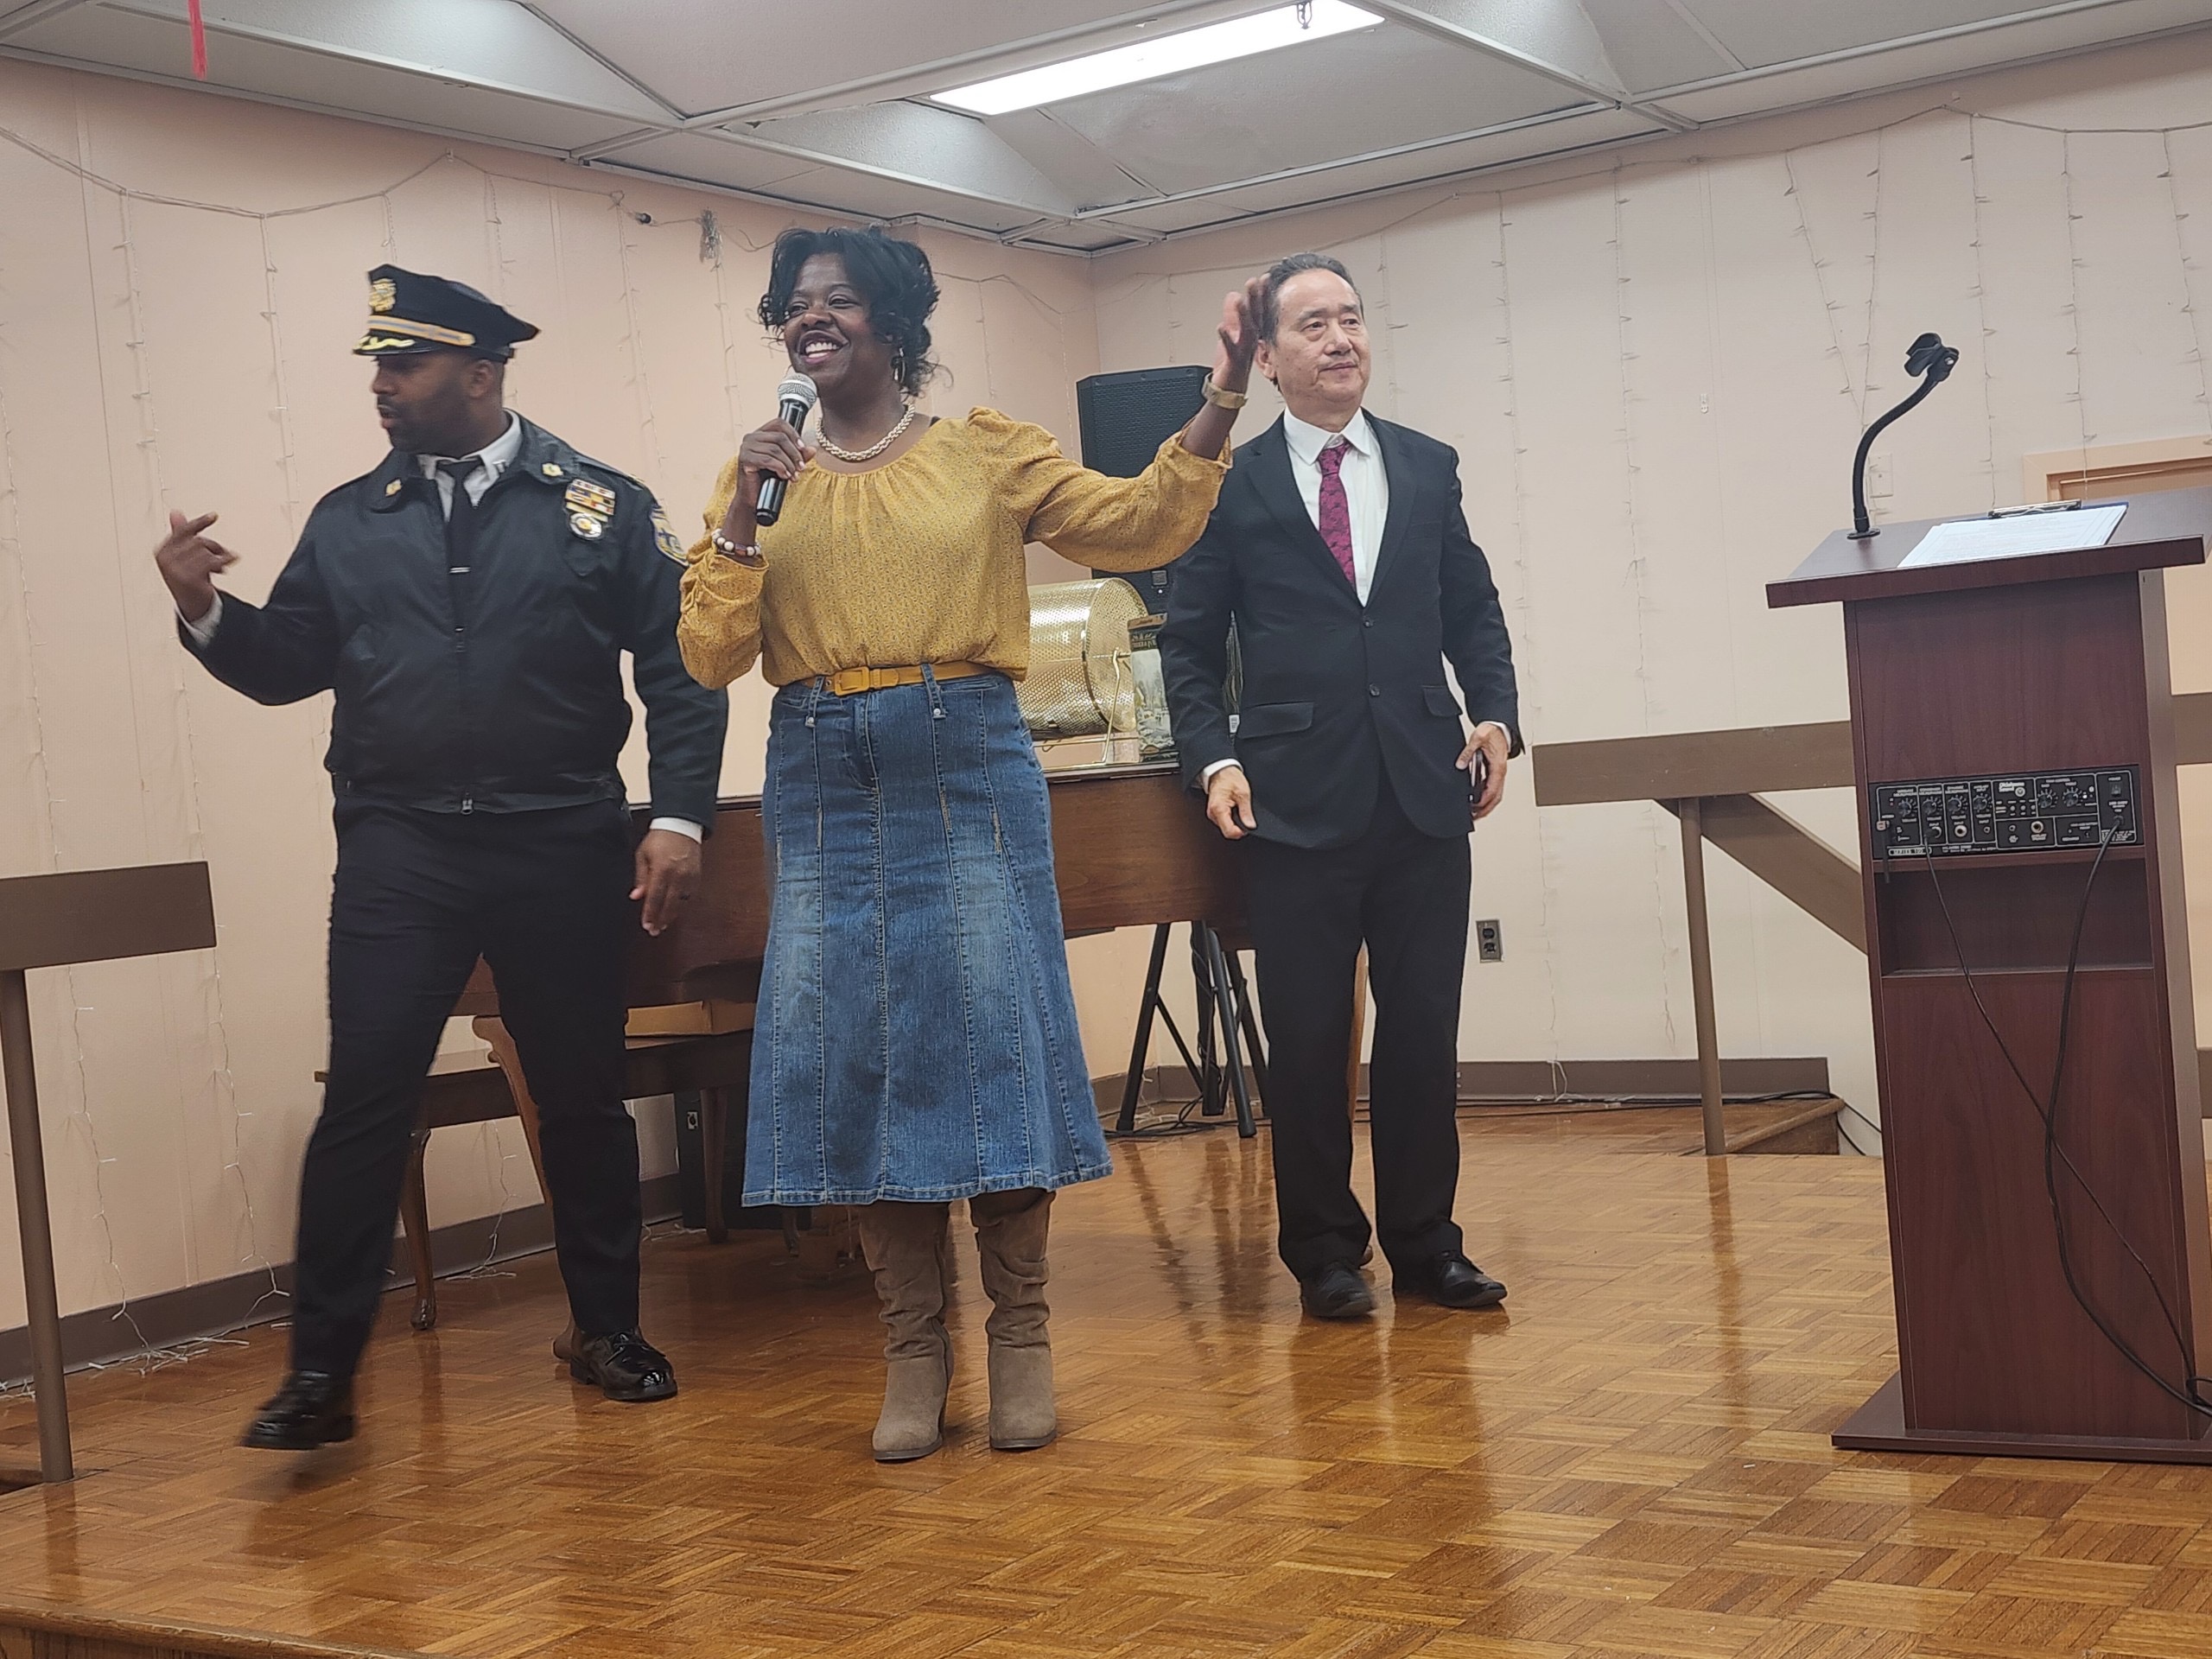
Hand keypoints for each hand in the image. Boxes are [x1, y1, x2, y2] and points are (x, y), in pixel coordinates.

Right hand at [154, 509, 236, 621]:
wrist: (194, 606)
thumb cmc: (189, 578)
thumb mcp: (184, 555)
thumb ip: (180, 534)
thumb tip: (175, 513)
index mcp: (162, 551)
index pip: (183, 531)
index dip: (200, 523)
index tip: (214, 516)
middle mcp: (165, 559)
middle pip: (197, 541)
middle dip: (213, 547)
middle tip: (221, 556)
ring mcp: (175, 569)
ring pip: (205, 551)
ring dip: (217, 558)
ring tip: (219, 567)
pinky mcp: (188, 578)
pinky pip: (210, 561)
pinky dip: (222, 562)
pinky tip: (225, 568)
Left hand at [631, 829, 702, 935]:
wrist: (681, 825)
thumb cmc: (660, 838)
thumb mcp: (643, 855)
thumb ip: (641, 877)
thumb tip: (636, 896)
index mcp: (662, 869)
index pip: (655, 898)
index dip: (650, 913)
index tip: (647, 925)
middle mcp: (678, 875)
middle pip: (670, 904)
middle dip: (661, 919)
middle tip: (655, 931)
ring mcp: (689, 876)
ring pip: (681, 902)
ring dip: (672, 914)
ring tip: (664, 923)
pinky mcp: (696, 875)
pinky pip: (689, 895)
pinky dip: (682, 903)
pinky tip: (675, 909)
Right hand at [723, 418, 814, 533]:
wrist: (754, 500)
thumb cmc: (768, 481)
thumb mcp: (787, 465)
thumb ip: (799, 456)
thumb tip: (812, 449)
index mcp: (761, 434)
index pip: (779, 423)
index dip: (794, 434)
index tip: (803, 448)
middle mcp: (751, 437)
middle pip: (779, 437)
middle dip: (794, 453)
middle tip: (801, 467)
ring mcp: (746, 447)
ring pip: (775, 449)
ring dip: (789, 463)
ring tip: (794, 475)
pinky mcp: (745, 459)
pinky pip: (767, 460)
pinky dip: (780, 468)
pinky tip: (785, 476)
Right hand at [1205, 764, 1256, 839]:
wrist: (1221, 771)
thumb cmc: (1230, 778)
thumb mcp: (1244, 794)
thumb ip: (1246, 812)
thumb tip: (1250, 825)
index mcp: (1218, 809)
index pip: (1229, 832)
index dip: (1241, 832)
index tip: (1248, 827)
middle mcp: (1212, 814)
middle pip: (1227, 831)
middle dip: (1238, 827)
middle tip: (1246, 816)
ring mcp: (1212, 814)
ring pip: (1226, 827)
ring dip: (1235, 823)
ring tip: (1239, 809)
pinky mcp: (1214, 813)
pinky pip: (1224, 821)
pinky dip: (1231, 819)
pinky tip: (1234, 810)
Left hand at [1211, 274, 1267, 394]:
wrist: (1228, 390)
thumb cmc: (1231, 365)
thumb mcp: (1231, 334)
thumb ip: (1232, 315)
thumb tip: (1232, 295)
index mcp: (1250, 334)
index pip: (1258, 311)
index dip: (1261, 295)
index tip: (1264, 279)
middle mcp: (1249, 342)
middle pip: (1254, 317)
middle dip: (1255, 299)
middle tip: (1254, 283)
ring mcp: (1242, 352)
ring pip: (1245, 331)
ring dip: (1243, 315)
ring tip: (1240, 300)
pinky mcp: (1233, 363)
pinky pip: (1230, 349)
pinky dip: (1226, 339)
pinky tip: (1221, 328)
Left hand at [1460, 722, 1510, 822]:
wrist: (1499, 726)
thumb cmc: (1492, 731)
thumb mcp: (1478, 737)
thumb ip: (1468, 751)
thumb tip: (1461, 764)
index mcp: (1498, 766)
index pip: (1493, 789)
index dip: (1484, 800)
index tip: (1475, 808)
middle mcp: (1500, 772)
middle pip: (1496, 797)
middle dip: (1486, 810)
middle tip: (1474, 818)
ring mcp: (1498, 773)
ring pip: (1495, 795)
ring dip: (1486, 807)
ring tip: (1475, 815)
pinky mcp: (1494, 772)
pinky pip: (1492, 789)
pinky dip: (1486, 798)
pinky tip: (1476, 802)